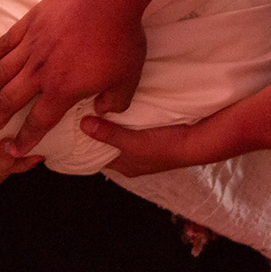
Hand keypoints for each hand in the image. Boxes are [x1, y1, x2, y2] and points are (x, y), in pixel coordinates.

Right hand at [0, 0, 147, 154]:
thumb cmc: (120, 38)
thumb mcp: (127, 79)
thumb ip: (114, 102)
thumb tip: (101, 111)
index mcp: (63, 90)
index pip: (38, 121)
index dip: (24, 139)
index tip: (11, 151)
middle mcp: (40, 72)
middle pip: (8, 102)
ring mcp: (31, 47)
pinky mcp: (29, 25)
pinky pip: (4, 45)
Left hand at [80, 111, 252, 176]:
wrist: (199, 140)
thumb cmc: (166, 146)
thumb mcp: (134, 143)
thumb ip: (110, 135)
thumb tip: (83, 125)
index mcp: (126, 166)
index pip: (97, 158)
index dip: (84, 145)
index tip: (71, 128)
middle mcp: (132, 159)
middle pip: (107, 145)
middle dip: (96, 131)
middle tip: (80, 111)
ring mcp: (144, 147)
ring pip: (120, 135)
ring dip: (111, 123)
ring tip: (95, 104)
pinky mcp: (153, 135)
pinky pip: (132, 127)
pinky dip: (124, 119)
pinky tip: (119, 105)